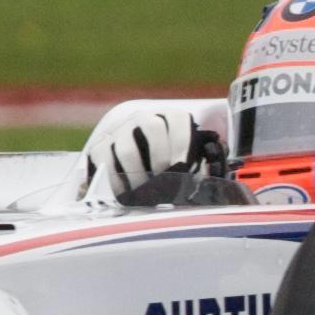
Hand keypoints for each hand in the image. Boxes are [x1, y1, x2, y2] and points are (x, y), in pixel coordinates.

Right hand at [81, 100, 217, 205]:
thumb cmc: (167, 165)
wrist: (133, 161)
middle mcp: (142, 119)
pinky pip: (106, 163)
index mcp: (168, 118)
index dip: (182, 141)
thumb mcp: (184, 159)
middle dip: (160, 158)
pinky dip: (117, 182)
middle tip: (166, 182)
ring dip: (138, 175)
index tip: (184, 165)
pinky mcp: (101, 147)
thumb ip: (198, 164)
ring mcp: (120, 132)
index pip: (177, 119)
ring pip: (127, 149)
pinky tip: (126, 195)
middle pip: (151, 128)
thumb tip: (214, 185)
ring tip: (146, 194)